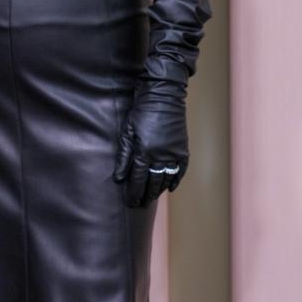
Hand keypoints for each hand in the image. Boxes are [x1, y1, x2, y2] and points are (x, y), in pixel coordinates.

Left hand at [113, 85, 188, 206]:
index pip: (137, 180)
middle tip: (141, 205)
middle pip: (152, 183)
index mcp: (144, 152)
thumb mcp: (127, 133)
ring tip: (152, 198)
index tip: (130, 202)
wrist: (163, 97)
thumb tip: (119, 178)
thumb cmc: (141, 112)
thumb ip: (123, 157)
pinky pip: (180, 170)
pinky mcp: (183, 149)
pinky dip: (176, 180)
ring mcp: (174, 153)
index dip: (133, 193)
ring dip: (159, 190)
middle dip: (146, 196)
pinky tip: (170, 188)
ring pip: (166, 179)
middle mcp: (160, 156)